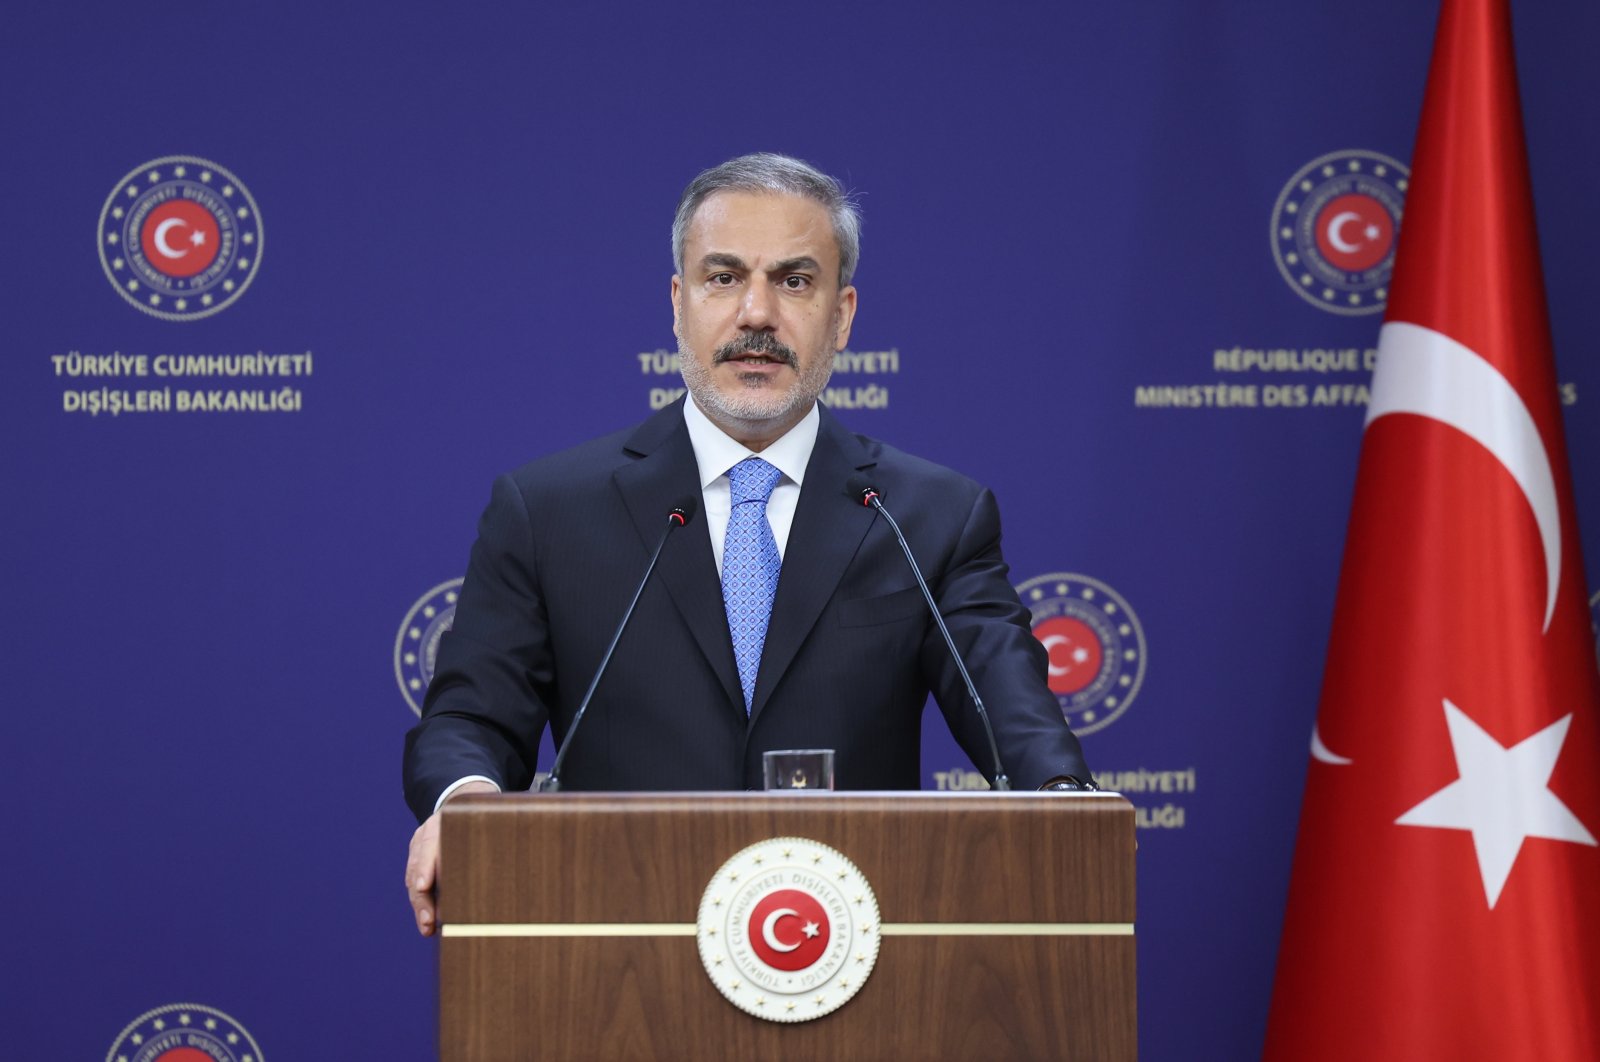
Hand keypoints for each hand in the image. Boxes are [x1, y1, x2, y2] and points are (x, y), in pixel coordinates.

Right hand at [406, 781, 497, 935]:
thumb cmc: (480, 821)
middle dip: (422, 896)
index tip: (424, 886)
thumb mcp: (488, 825)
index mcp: (447, 820)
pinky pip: (413, 879)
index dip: (427, 865)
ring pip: (413, 876)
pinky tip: (426, 918)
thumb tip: (500, 880)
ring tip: (427, 926)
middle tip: (428, 921)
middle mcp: (429, 831)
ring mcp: (419, 843)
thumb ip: (491, 846)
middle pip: (419, 865)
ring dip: (420, 904)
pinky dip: (419, 900)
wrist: (461, 806)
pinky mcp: (417, 855)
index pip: (432, 842)